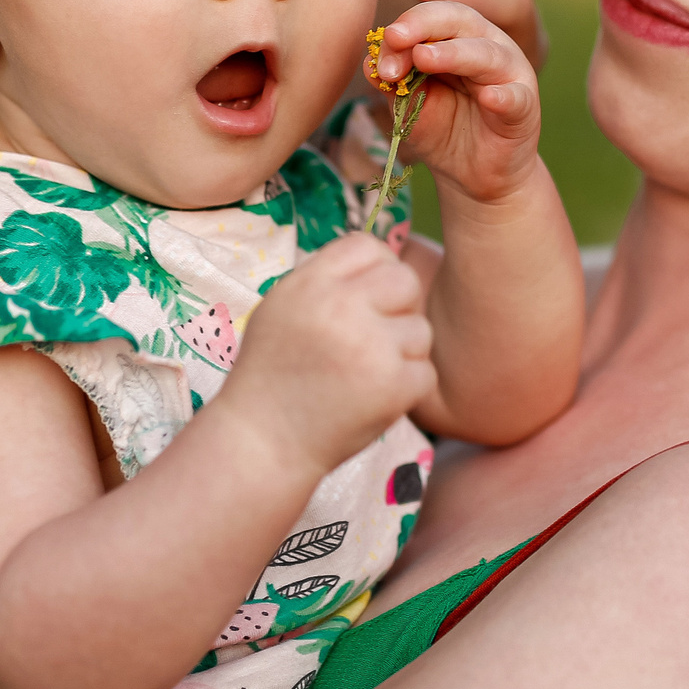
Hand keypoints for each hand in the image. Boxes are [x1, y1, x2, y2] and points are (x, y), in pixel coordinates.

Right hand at [214, 234, 434, 477]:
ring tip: (366, 373)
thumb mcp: (281, 309)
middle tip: (377, 335)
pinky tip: (373, 397)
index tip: (366, 298)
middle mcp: (340, 307)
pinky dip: (407, 388)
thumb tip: (381, 259)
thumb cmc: (272, 375)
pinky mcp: (393, 386)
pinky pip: (425, 372)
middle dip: (398, 306)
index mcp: (310, 283)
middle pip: (404, 280)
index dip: (374, 270)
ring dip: (403, 352)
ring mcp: (370, 347)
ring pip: (420, 330)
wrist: (263, 442)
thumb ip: (326, 280)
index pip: (367, 246)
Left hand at [371, 1, 542, 206]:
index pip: (431, 18)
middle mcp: (487, 46)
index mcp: (457, 38)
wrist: (473, 176)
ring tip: (423, 58)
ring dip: (453, 53)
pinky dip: (504, 96)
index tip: (379, 56)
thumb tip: (369, 64)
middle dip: (423, 26)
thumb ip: (393, 83)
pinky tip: (488, 97)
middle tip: (394, 38)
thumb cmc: (443, 129)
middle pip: (460, 20)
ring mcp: (510, 75)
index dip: (405, 27)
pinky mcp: (525, 108)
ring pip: (486, 54)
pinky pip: (516, 98)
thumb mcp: (409, 105)